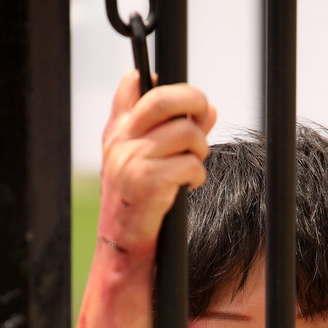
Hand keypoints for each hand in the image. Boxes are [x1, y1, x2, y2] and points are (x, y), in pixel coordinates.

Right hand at [98, 71, 215, 255]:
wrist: (123, 245)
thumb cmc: (139, 203)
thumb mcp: (148, 162)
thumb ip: (177, 132)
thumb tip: (210, 110)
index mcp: (118, 131)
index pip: (133, 85)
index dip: (160, 82)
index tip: (179, 102)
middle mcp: (122, 141)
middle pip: (163, 98)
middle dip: (193, 101)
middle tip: (203, 117)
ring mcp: (133, 160)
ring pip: (185, 132)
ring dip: (200, 149)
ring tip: (193, 165)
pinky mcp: (148, 181)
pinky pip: (190, 164)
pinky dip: (197, 176)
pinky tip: (189, 186)